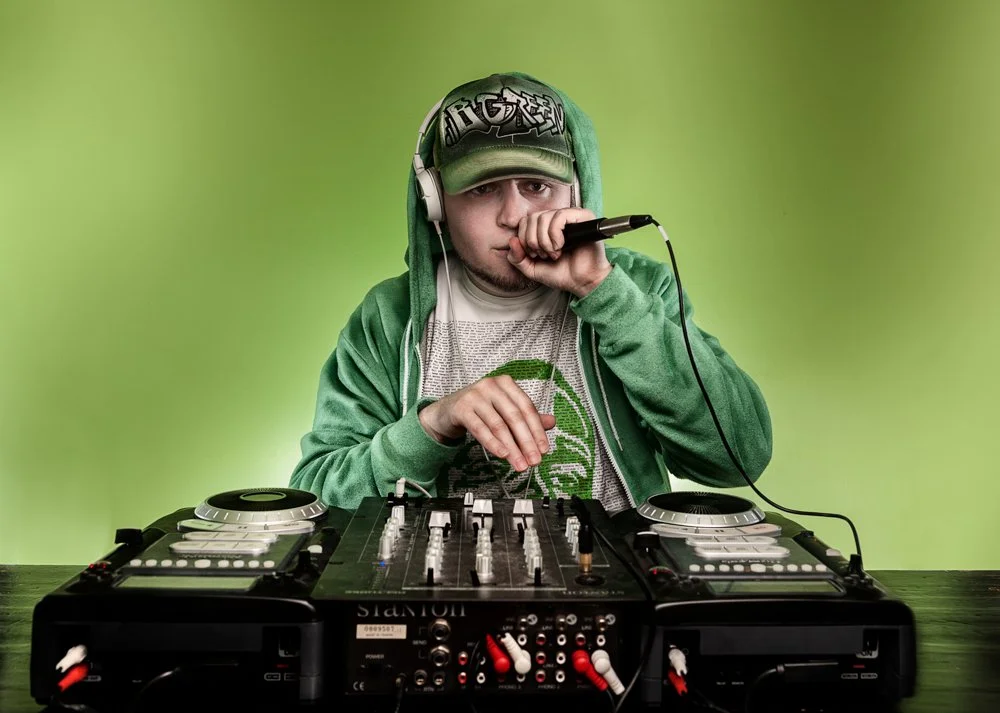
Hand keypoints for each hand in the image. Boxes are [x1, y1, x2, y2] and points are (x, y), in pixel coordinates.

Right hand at [418, 375, 555, 471]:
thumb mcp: (504, 411)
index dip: (537, 430)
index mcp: (506, 384)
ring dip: (512, 448)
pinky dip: (493, 443)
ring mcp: (475, 395)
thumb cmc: (479, 410)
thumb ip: (526, 416)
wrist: (447, 411)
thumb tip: (551, 422)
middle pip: (515, 417)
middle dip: (527, 442)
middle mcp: (491, 386)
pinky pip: (480, 428)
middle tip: (534, 461)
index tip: (544, 449)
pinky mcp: (461, 408)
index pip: (527, 408)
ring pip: (499, 425)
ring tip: (519, 464)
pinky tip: (502, 454)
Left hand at [507, 207, 612, 296]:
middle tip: (544, 255)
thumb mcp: (531, 268)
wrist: (581, 282)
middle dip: (533, 241)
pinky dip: (555, 235)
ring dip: (545, 241)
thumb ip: (517, 258)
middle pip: (532, 217)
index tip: (534, 254)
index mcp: (546, 226)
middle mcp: (558, 218)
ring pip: (544, 217)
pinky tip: (562, 246)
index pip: (525, 220)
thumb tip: (512, 240)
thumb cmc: (561, 274)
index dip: (524, 238)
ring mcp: (571, 216)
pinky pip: (560, 216)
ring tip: (554, 253)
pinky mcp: (583, 217)